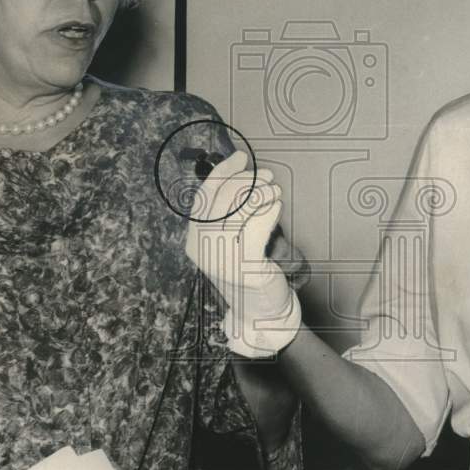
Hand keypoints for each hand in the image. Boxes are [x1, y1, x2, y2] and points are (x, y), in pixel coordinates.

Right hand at [186, 151, 300, 356]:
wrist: (260, 311)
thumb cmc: (246, 270)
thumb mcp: (228, 241)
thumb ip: (227, 214)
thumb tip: (240, 173)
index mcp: (193, 241)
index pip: (203, 196)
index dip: (222, 172)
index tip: (240, 158)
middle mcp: (203, 249)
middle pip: (221, 199)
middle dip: (245, 180)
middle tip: (266, 175)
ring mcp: (222, 258)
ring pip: (240, 209)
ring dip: (261, 192)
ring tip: (274, 191)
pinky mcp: (244, 265)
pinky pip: (256, 226)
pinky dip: (268, 210)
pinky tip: (276, 207)